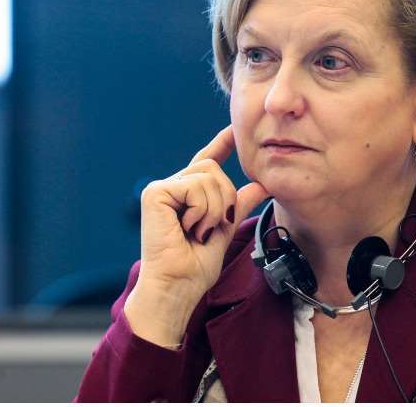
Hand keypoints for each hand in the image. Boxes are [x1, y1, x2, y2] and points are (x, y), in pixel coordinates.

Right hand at [124, 125, 268, 345]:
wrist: (178, 286)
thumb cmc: (196, 266)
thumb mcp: (225, 230)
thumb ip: (238, 205)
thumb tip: (260, 186)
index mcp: (187, 195)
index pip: (207, 161)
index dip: (221, 144)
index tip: (234, 129)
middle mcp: (172, 187)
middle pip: (214, 171)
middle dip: (224, 201)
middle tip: (209, 229)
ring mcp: (161, 189)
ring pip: (208, 178)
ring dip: (213, 210)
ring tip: (197, 231)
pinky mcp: (155, 193)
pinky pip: (194, 187)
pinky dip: (200, 212)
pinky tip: (187, 228)